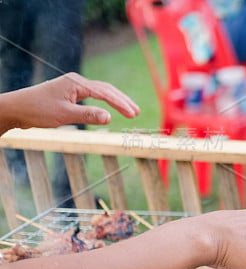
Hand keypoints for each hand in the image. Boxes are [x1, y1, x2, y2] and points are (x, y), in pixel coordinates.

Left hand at [0, 72, 139, 133]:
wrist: (17, 109)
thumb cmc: (37, 110)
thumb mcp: (64, 115)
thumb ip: (88, 115)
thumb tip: (110, 117)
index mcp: (76, 83)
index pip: (105, 92)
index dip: (120, 104)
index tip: (133, 114)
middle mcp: (76, 82)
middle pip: (106, 89)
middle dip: (122, 100)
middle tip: (137, 112)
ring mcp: (73, 87)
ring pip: (101, 92)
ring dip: (116, 101)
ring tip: (129, 110)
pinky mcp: (69, 94)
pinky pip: (93, 96)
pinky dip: (105, 102)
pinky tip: (110, 108)